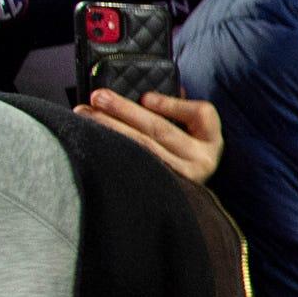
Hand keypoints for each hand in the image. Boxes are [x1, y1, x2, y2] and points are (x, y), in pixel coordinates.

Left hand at [75, 90, 221, 184]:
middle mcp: (201, 160)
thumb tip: (145, 95)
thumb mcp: (192, 131)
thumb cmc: (184, 151)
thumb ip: (176, 111)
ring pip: (142, 148)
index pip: (200, 114)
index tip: (144, 97)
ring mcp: (181, 179)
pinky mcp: (158, 191)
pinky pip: (131, 167)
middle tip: (99, 96)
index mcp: (211, 139)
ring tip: (85, 112)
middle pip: (160, 130)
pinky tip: (92, 139)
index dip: (171, 105)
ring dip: (110, 127)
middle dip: (125, 110)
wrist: (186, 201)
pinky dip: (110, 150)